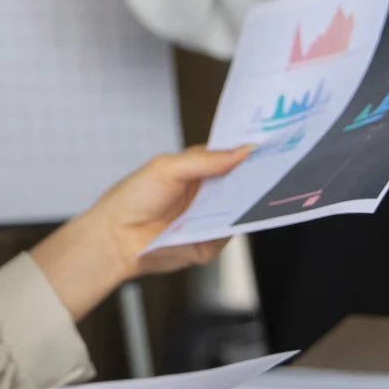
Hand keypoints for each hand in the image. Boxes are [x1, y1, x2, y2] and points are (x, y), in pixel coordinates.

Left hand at [32, 145, 251, 319]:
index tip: (267, 144)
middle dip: (258, 174)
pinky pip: (231, 233)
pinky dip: (237, 224)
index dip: (248, 152)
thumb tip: (241, 151)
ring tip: (266, 185)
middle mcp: (207, 195)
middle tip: (274, 164)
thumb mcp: (167, 167)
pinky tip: (240, 213)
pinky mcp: (209, 243)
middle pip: (242, 183)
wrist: (114, 238)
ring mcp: (210, 219)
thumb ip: (205, 159)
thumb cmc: (131, 199)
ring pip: (242, 208)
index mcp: (198, 171)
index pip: (232, 158)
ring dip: (253, 199)